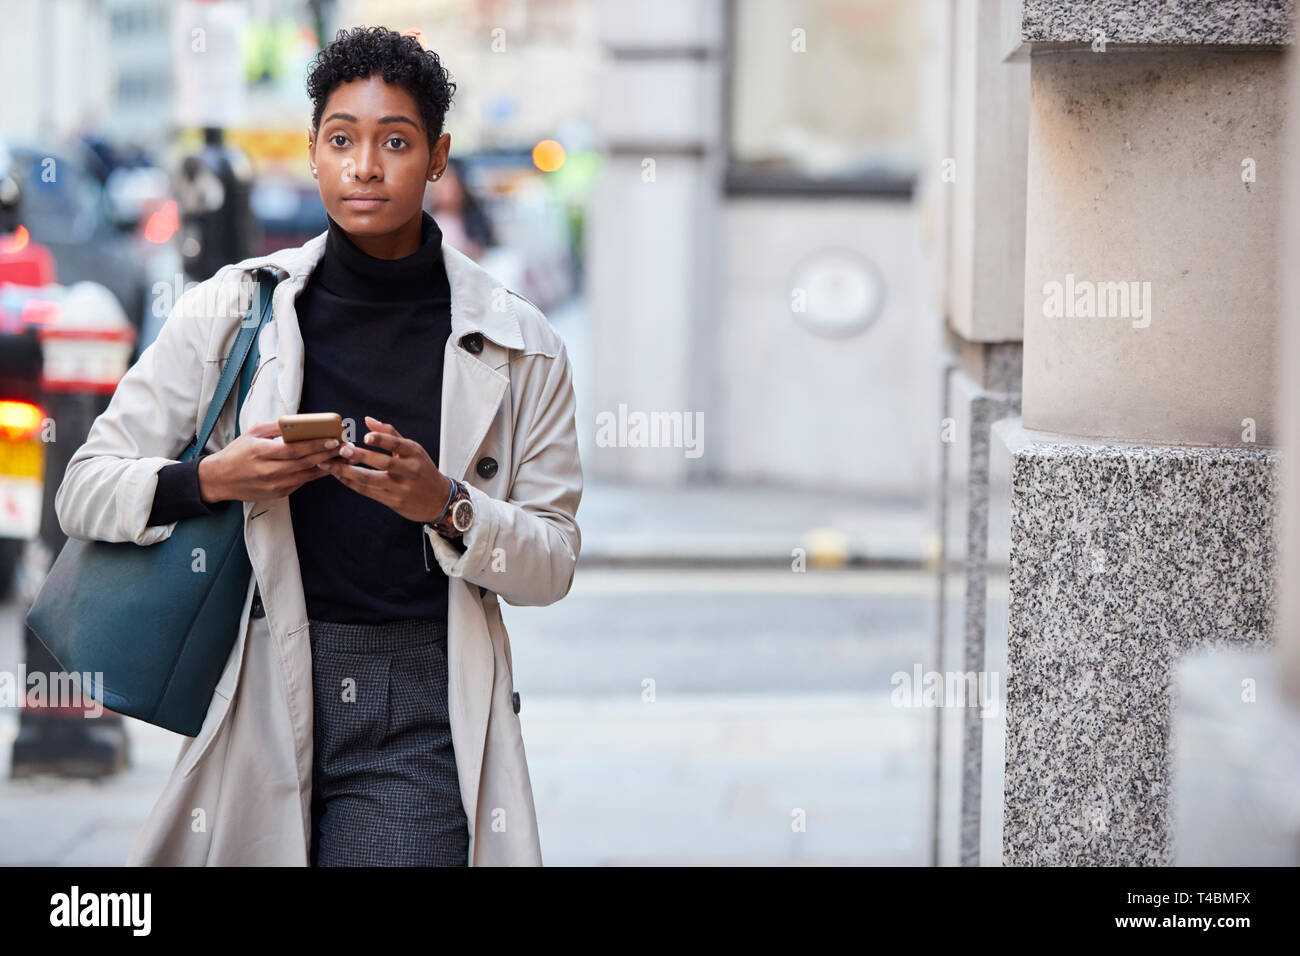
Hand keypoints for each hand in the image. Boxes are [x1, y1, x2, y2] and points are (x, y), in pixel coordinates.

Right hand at [198, 421, 341, 502]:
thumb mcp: (253, 433)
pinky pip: (301, 482)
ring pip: (307, 475)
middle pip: (305, 463)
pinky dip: (315, 474)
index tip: (334, 439)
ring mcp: (274, 485)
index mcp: (261, 453)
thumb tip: (301, 423)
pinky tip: (326, 466)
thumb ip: (277, 428)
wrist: (219, 479)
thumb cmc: (237, 453)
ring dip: (327, 466)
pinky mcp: (278, 494)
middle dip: (328, 454)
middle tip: (345, 447)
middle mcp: (268, 471)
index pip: (295, 449)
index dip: (316, 445)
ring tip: (341, 457)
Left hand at [315, 415, 452, 522]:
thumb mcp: (413, 450)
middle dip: (361, 456)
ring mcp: (401, 487)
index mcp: (414, 454)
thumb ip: (390, 434)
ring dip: (348, 473)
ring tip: (329, 465)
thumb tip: (368, 420)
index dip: (382, 439)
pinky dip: (351, 483)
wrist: (439, 500)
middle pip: (384, 463)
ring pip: (371, 480)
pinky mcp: (393, 501)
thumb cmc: (422, 470)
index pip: (398, 444)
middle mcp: (409, 470)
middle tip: (342, 450)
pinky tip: (339, 476)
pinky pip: (368, 491)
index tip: (366, 436)